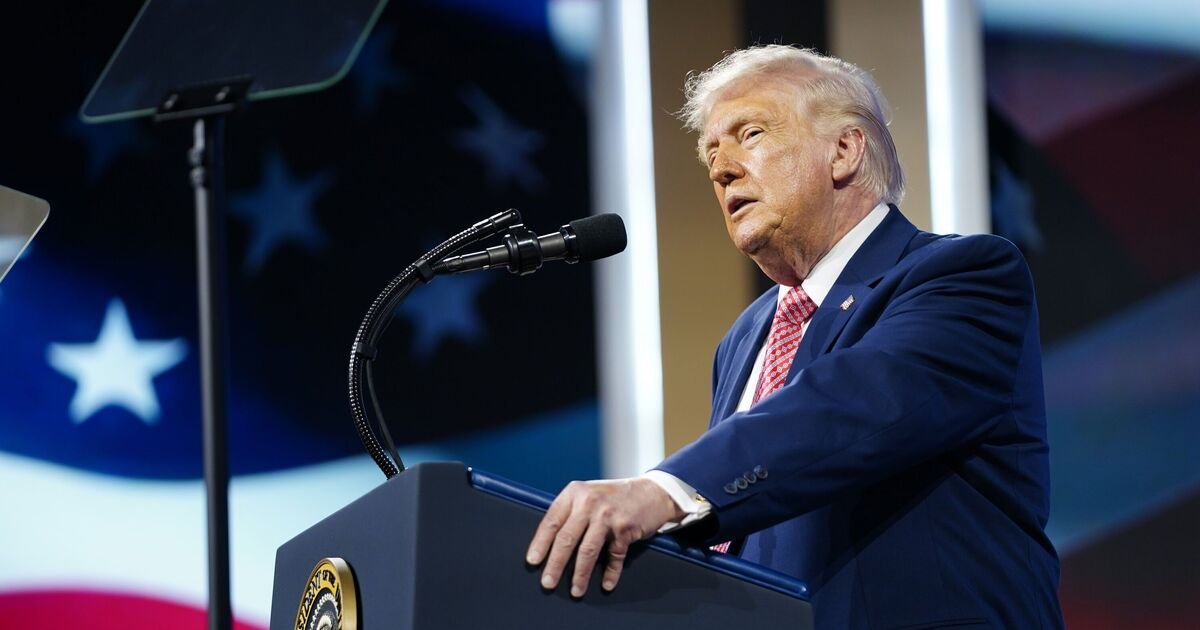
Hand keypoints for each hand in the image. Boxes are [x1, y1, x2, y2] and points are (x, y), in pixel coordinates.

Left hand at [526, 478, 684, 597]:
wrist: (652, 492)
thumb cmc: (614, 497)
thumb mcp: (588, 495)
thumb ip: (571, 512)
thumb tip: (549, 544)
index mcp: (575, 493)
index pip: (551, 521)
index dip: (540, 543)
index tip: (533, 561)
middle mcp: (589, 502)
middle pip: (566, 538)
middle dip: (555, 564)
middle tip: (547, 582)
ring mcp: (608, 516)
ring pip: (588, 551)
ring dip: (580, 574)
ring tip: (575, 590)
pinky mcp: (625, 529)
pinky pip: (614, 557)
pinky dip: (610, 573)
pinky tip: (606, 584)